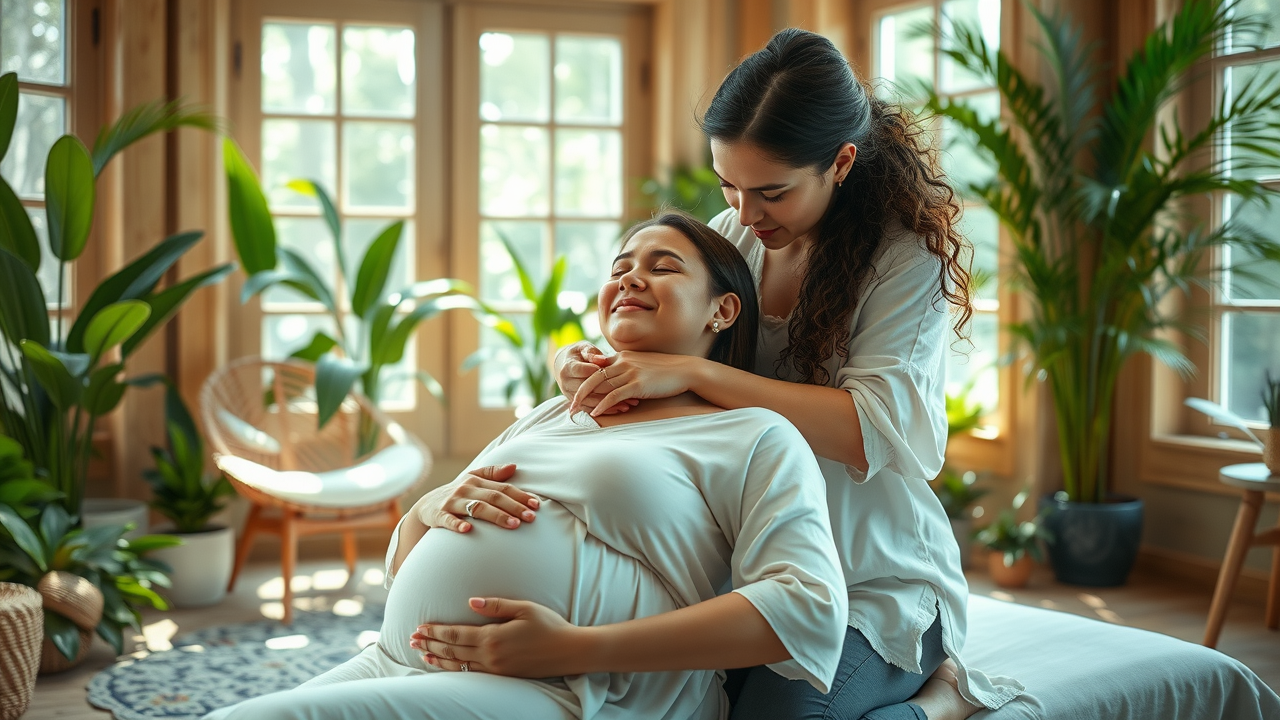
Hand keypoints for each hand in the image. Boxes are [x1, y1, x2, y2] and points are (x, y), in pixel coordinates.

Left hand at [410, 597, 588, 676]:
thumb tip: (470, 600)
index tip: (419, 628)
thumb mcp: (524, 608)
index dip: (435, 631)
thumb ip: (496, 605)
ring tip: (421, 655)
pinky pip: (471, 674)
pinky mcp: (503, 676)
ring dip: (438, 659)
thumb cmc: (549, 625)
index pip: (455, 634)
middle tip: (411, 640)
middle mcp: (491, 655)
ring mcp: (496, 668)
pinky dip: (455, 669)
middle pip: (452, 650)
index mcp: (493, 637)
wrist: (569, 651)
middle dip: (430, 644)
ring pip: (459, 665)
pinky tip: (447, 666)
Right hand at [411, 464, 538, 532]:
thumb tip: (514, 466)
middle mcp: (465, 489)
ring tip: (513, 524)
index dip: (520, 496)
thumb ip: (492, 473)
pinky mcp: (438, 515)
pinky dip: (457, 524)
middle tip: (530, 518)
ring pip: (477, 508)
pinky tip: (468, 530)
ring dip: (496, 516)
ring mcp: (452, 502)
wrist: (426, 506)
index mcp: (476, 481)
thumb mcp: (472, 480)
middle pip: (494, 497)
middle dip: (514, 507)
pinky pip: (448, 520)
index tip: (536, 505)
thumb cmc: (457, 494)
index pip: (503, 488)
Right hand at [555, 342, 637, 415]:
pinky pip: (591, 408)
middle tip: (627, 391)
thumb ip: (592, 353)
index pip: (584, 372)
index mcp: (568, 368)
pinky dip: (605, 410)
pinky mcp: (576, 403)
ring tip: (627, 404)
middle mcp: (566, 383)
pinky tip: (620, 409)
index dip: (599, 373)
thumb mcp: (584, 348)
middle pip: (588, 390)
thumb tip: (602, 360)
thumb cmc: (578, 354)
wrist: (565, 364)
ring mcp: (570, 394)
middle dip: (608, 392)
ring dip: (609, 405)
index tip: (616, 373)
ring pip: (591, 402)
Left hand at [569, 351, 696, 416]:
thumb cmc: (665, 370)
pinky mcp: (638, 384)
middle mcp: (623, 362)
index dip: (584, 380)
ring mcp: (630, 372)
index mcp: (622, 357)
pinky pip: (614, 395)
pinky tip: (595, 412)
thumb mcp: (642, 364)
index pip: (597, 367)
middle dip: (579, 392)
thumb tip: (616, 378)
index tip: (575, 392)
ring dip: (587, 400)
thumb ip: (627, 368)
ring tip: (576, 411)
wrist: (685, 370)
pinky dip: (603, 404)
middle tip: (570, 406)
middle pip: (593, 377)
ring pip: (601, 386)